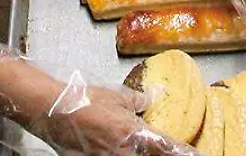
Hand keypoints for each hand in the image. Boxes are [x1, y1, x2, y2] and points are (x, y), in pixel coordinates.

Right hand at [0, 42, 198, 155]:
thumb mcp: (113, 95)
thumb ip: (135, 100)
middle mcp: (123, 152)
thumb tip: (151, 99)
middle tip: (175, 153)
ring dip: (142, 155)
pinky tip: (123, 150)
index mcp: (132, 132)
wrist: (48, 110)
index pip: (167, 147)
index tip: (197, 154)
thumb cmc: (81, 98)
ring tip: (143, 149)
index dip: (185, 153)